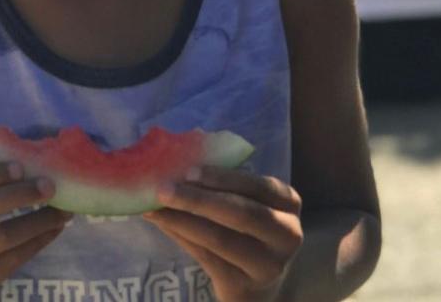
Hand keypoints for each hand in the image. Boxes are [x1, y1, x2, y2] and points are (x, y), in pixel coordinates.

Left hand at [142, 167, 302, 301]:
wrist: (259, 285)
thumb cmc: (249, 229)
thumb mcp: (249, 203)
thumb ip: (224, 182)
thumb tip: (177, 154)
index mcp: (288, 203)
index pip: (258, 185)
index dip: (222, 177)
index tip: (188, 170)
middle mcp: (287, 234)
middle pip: (240, 213)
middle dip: (198, 199)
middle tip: (163, 188)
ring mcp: (268, 265)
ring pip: (219, 238)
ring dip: (181, 219)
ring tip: (152, 206)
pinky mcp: (244, 286)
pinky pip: (206, 257)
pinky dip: (179, 236)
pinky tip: (160, 223)